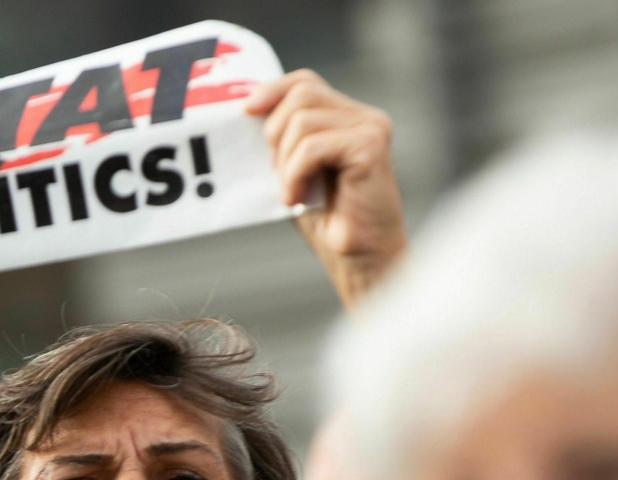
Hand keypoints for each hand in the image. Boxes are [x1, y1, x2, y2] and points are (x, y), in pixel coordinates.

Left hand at [247, 71, 406, 309]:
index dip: (272, 91)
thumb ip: (282, 142)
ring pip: (302, 120)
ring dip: (285, 162)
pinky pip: (312, 146)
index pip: (304, 83)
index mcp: (347, 118)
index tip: (246, 112)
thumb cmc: (329, 222)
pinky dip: (295, 174)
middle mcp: (364, 117)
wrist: (360, 259)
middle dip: (275, 134)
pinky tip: (299, 199)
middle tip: (279, 175)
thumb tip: (248, 116)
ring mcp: (370, 128)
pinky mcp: (370, 146)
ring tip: (293, 193)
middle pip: (301, 94)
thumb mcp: (295, 172)